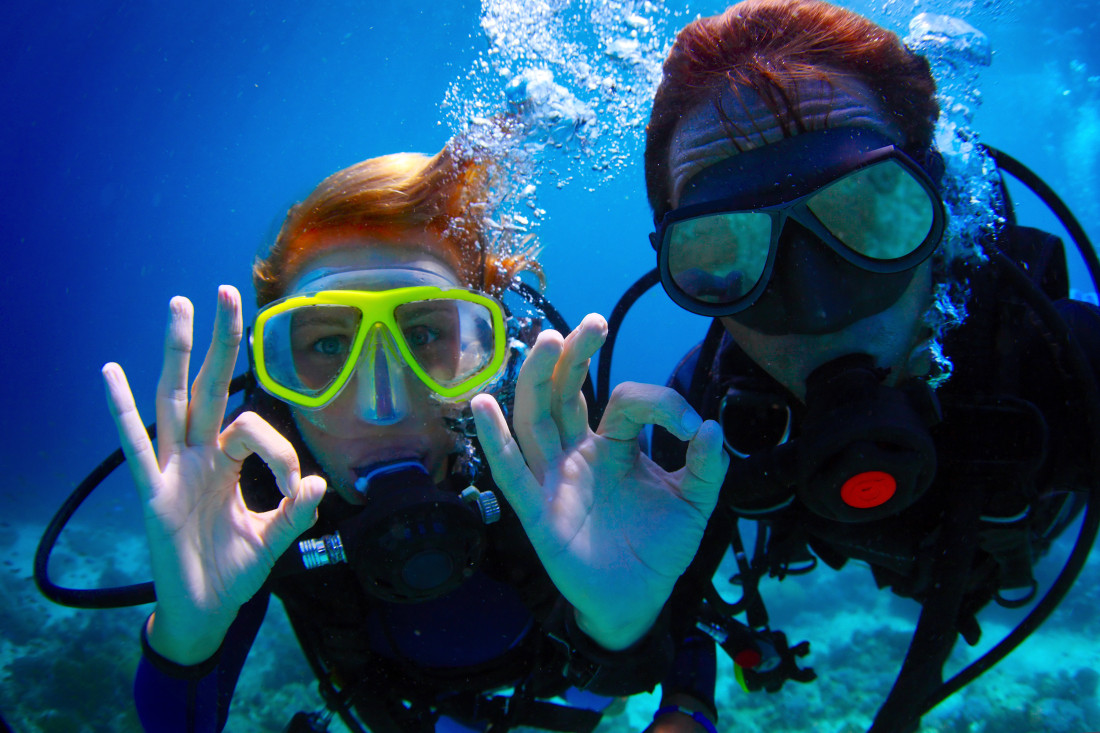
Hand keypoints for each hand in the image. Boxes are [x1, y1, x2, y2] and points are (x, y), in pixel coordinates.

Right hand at [102, 286, 325, 664]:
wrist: (204, 611)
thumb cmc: (233, 571)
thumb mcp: (273, 541)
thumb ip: (295, 515)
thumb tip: (318, 484)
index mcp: (228, 462)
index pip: (255, 429)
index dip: (283, 454)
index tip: (299, 491)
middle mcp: (199, 456)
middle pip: (209, 386)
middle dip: (218, 340)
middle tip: (225, 290)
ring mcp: (173, 469)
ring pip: (174, 401)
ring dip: (175, 354)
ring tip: (178, 306)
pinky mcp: (153, 493)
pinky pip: (136, 448)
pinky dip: (122, 412)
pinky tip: (110, 372)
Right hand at [471, 313, 727, 649]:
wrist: (639, 599)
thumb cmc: (657, 547)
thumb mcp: (693, 503)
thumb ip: (706, 467)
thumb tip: (713, 426)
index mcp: (614, 445)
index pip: (626, 402)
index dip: (660, 404)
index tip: (690, 427)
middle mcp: (578, 452)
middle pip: (566, 393)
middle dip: (576, 355)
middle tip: (594, 324)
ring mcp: (554, 478)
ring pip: (536, 419)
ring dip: (537, 379)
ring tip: (546, 341)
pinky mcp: (538, 511)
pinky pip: (511, 472)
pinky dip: (495, 440)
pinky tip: (483, 404)